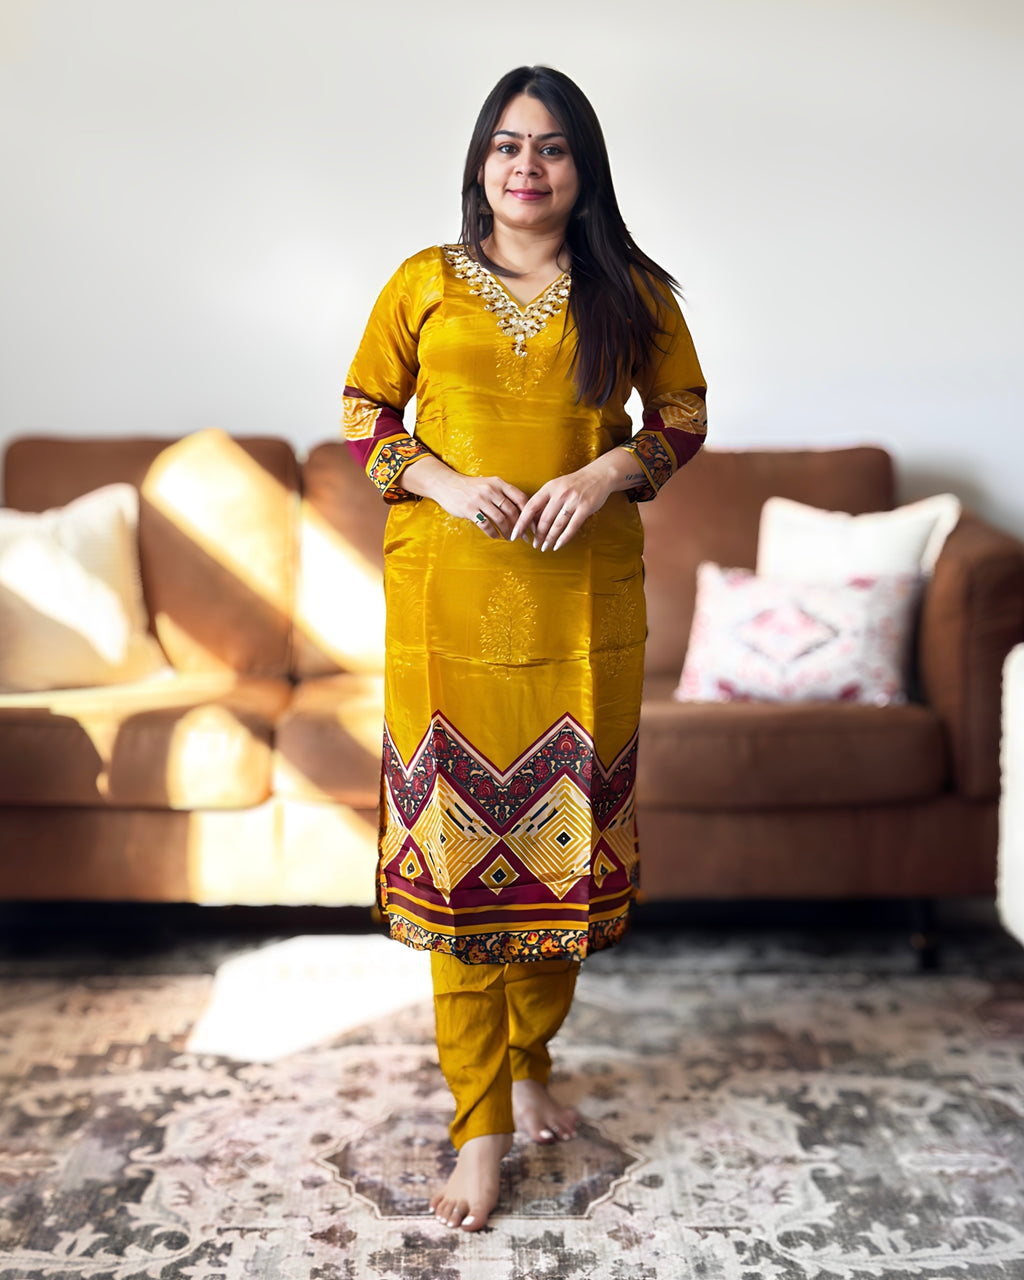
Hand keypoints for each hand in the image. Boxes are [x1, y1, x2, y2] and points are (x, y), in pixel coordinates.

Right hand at [401, 457, 527, 539]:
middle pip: (512, 512)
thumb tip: (524, 511)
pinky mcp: (469, 510)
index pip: (521, 498)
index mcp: (499, 483)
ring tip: (510, 538)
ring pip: (501, 520)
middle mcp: (491, 491)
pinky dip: (493, 533)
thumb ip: (505, 494)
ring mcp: (480, 500)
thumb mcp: (490, 484)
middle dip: (520, 527)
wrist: (447, 485)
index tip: (534, 525)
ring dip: (507, 532)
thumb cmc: (472, 487)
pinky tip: (496, 536)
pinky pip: (486, 525)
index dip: (530, 513)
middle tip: (524, 537)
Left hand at [510, 466, 614, 551]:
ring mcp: (573, 501)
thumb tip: (532, 521)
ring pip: (557, 525)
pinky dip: (564, 538)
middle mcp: (560, 494)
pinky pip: (572, 527)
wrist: (599, 475)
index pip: (530, 507)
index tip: (515, 534)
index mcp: (549, 488)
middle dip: (538, 535)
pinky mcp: (585, 508)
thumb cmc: (575, 483)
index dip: (522, 522)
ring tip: (544, 547)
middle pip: (544, 519)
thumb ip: (545, 501)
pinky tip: (558, 545)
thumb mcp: (557, 486)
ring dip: (549, 539)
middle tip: (534, 544)